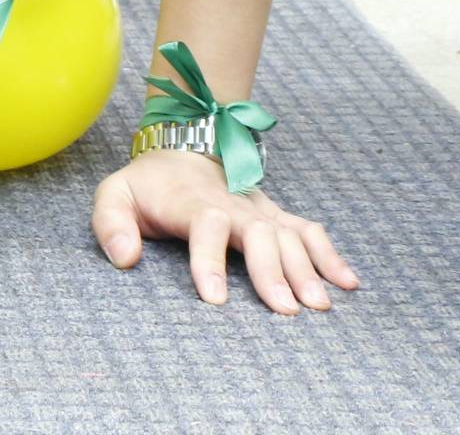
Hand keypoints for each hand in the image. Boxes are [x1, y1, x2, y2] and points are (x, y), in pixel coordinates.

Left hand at [93, 149, 358, 313]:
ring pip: (289, 234)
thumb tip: (126, 258)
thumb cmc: (146, 185)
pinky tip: (349, 282)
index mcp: (192, 202)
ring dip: (307, 268)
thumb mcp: (113, 195)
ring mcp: (259, 209)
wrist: (183, 148)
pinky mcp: (275, 215)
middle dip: (273, 271)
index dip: (210, 261)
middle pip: (259, 232)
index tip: (216, 300)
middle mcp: (233, 204)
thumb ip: (110, 224)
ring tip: (320, 304)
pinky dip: (331, 254)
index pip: (206, 226)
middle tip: (286, 311)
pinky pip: (309, 231)